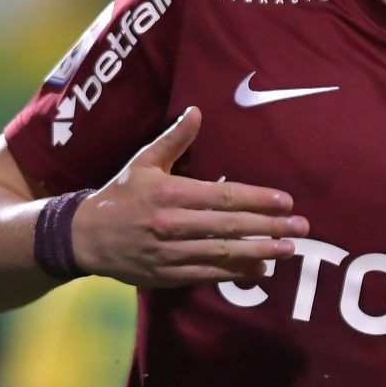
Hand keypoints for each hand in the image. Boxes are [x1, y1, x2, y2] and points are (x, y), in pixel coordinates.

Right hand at [71, 106, 308, 286]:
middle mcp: (172, 224)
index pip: (223, 196)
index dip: (257, 199)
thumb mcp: (143, 161)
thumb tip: (196, 111)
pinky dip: (236, 273)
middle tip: (301, 227)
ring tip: (289, 250)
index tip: (285, 201)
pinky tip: (261, 270)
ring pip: (223, 253)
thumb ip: (174, 139)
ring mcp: (171, 253)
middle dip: (269, 227)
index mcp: (170, 193)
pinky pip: (209, 274)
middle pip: (230, 226)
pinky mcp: (168, 275)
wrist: (85, 237)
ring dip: (260, 253)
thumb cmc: (120, 194)